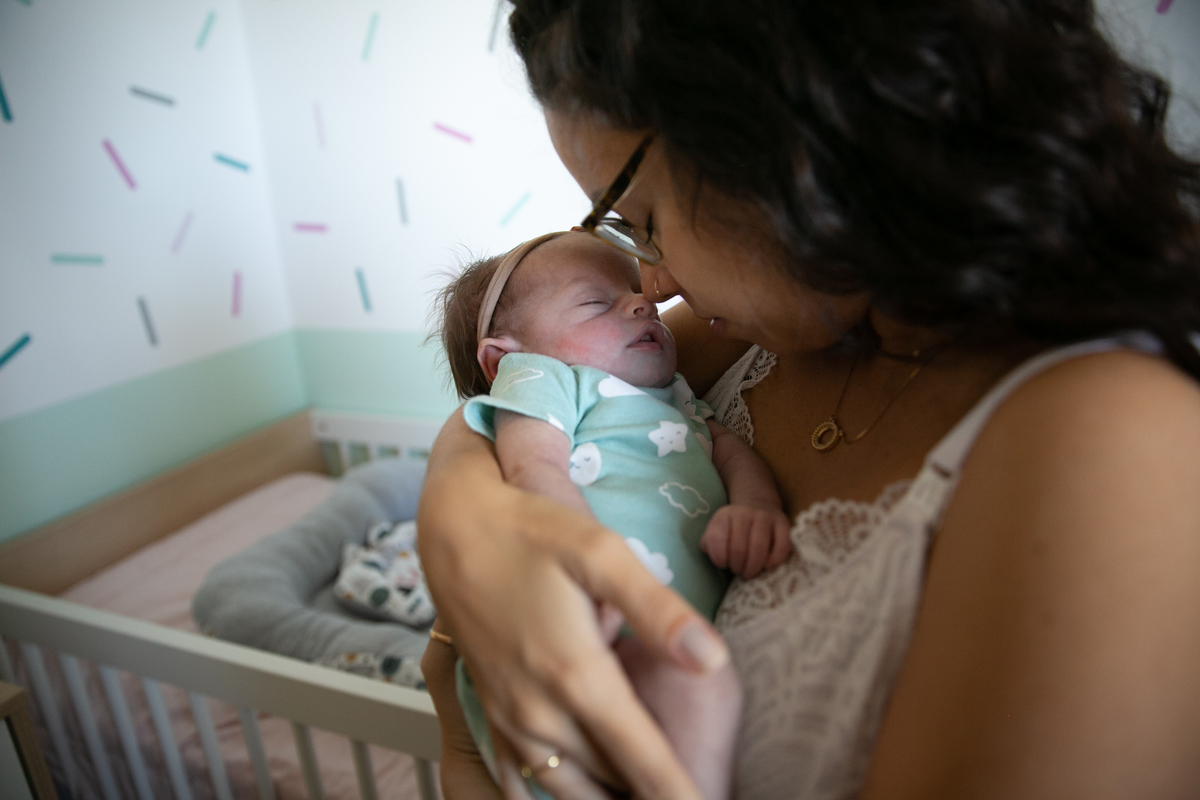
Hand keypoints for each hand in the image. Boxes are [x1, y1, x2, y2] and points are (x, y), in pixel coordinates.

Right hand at [418, 412, 728, 799]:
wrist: (451, 526)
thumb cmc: (529, 530)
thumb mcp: (600, 553)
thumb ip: (658, 610)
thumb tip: (712, 661)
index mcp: (576, 676)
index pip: (644, 760)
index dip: (678, 793)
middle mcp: (539, 710)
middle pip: (608, 783)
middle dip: (645, 795)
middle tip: (683, 794)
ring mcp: (509, 716)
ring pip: (565, 787)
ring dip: (602, 798)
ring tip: (636, 798)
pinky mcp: (489, 710)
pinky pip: (521, 777)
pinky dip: (550, 793)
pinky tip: (576, 792)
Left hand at [700, 504, 792, 578]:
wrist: (758, 503)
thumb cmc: (735, 527)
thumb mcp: (717, 529)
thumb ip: (709, 542)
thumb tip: (708, 551)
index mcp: (724, 515)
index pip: (716, 538)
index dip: (718, 558)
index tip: (723, 564)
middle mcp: (744, 512)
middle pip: (738, 548)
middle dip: (737, 566)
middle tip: (739, 571)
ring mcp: (765, 516)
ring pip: (759, 547)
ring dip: (753, 567)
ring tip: (750, 572)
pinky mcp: (783, 522)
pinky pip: (782, 545)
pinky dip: (774, 560)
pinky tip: (767, 565)